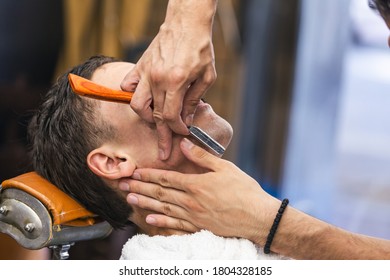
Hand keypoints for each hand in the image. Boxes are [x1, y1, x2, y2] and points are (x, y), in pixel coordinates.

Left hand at [119, 138, 280, 244]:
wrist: (258, 218)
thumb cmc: (244, 190)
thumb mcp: (224, 168)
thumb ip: (201, 157)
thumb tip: (183, 143)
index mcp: (196, 185)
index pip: (166, 179)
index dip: (148, 176)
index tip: (134, 173)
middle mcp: (190, 202)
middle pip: (159, 194)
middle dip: (139, 188)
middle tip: (122, 186)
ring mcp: (193, 217)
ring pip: (163, 209)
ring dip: (144, 204)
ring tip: (130, 200)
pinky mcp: (199, 227)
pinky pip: (175, 225)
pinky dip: (161, 222)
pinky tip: (149, 220)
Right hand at [121, 0, 216, 159]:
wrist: (187, 23)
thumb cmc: (200, 49)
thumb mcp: (207, 76)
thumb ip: (194, 100)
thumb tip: (186, 121)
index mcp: (176, 82)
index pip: (171, 116)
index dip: (177, 130)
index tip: (183, 134)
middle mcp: (158, 79)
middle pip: (156, 116)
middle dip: (162, 135)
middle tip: (164, 151)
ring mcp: (146, 72)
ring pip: (137, 105)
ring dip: (147, 117)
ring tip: (156, 121)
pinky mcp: (140, 66)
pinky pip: (128, 86)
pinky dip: (134, 96)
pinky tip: (145, 100)